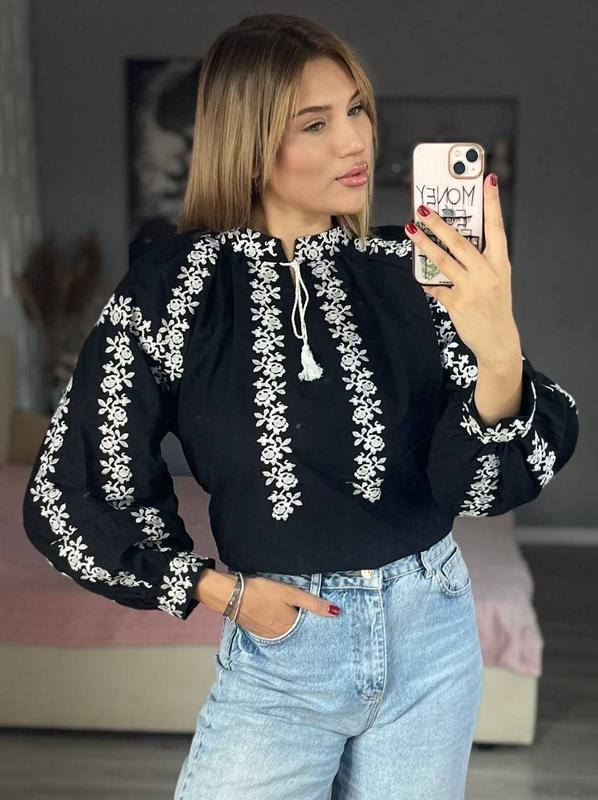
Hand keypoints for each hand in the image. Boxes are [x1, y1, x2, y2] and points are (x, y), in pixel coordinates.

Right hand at [235, 576, 340, 638]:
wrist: (230, 595)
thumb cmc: (262, 591)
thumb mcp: (290, 593)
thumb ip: (313, 604)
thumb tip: (336, 613)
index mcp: (290, 627)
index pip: (309, 629)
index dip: (316, 623)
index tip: (325, 622)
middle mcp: (280, 635)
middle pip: (298, 632)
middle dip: (305, 627)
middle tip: (311, 620)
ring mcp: (267, 634)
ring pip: (285, 632)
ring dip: (291, 627)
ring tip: (296, 618)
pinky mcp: (256, 630)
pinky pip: (273, 631)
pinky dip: (279, 627)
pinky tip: (277, 617)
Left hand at [405, 173, 521, 362]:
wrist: (498, 340)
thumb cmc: (496, 306)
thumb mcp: (496, 279)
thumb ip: (479, 261)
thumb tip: (453, 243)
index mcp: (500, 263)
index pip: (496, 227)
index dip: (492, 203)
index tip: (488, 180)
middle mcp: (487, 273)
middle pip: (459, 241)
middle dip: (438, 223)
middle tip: (422, 209)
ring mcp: (471, 288)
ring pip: (442, 260)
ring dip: (424, 244)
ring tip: (411, 231)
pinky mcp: (457, 303)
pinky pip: (436, 287)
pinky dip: (428, 282)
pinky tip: (421, 277)